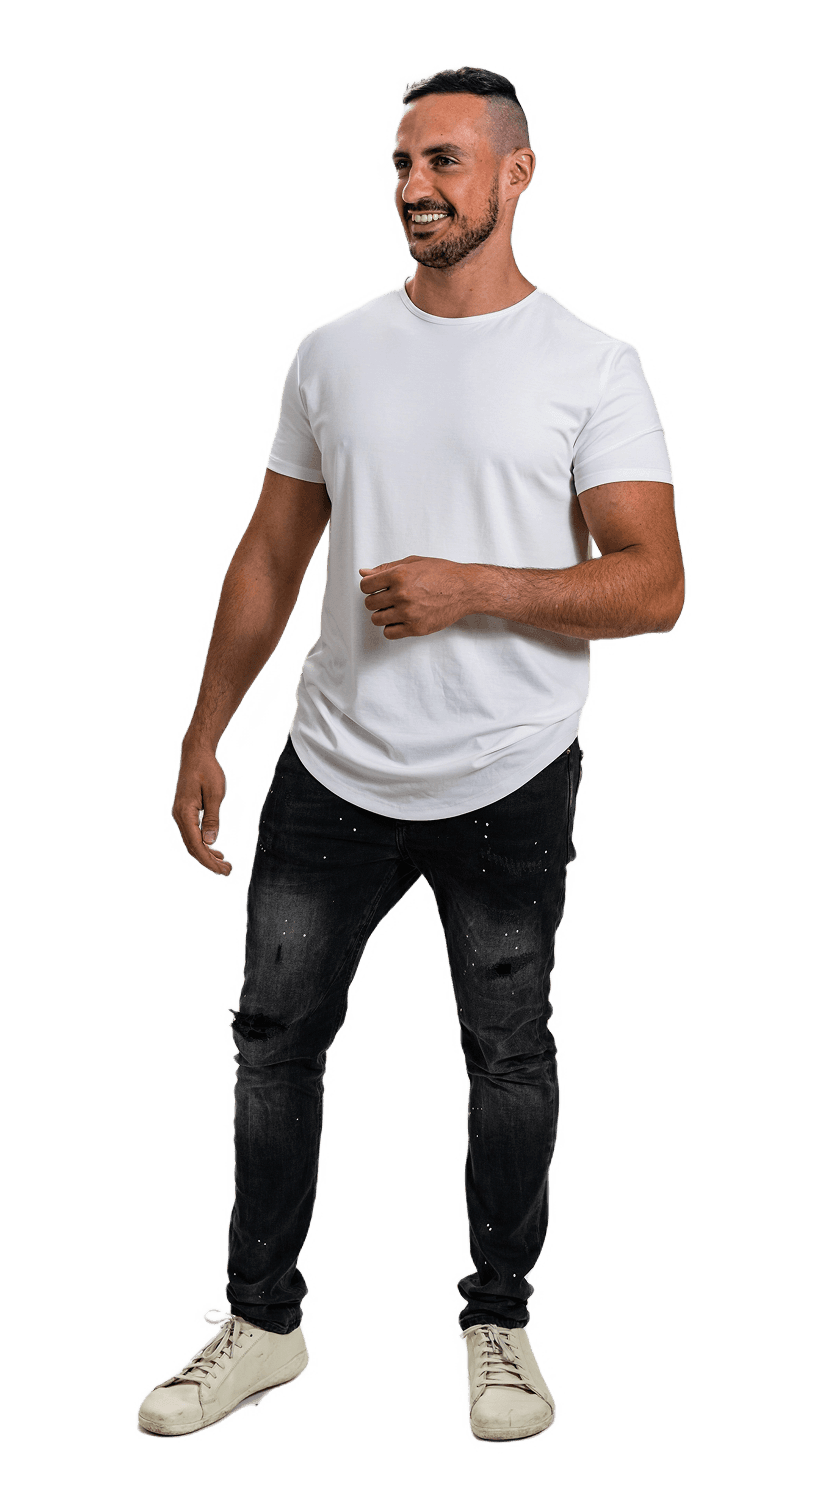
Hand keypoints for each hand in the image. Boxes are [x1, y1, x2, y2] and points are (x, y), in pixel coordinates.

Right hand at [171, 736, 232, 875]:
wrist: (196, 754)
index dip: (209, 860)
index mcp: (185, 813)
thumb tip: (210, 842)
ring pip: (193, 841)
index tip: (222, 870)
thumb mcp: (214, 793)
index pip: (196, 844)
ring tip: (224, 864)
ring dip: (207, 854)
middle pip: (193, 846)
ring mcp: (181, 815)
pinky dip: (204, 844)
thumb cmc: (207, 771)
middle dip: (210, 861)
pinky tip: (215, 850)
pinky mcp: (185, 812)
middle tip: (228, 871)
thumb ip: (212, 818)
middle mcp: (179, 816)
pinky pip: (193, 833)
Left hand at [359, 555, 471, 638]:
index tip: (378, 588)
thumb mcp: (413, 563)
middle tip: (390, 598)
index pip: (365, 585)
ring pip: (377, 619)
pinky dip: (392, 628)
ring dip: (383, 615)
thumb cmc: (441, 573)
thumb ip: (386, 568)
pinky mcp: (416, 628)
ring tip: (397, 609)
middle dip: (377, 600)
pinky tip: (401, 620)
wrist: (465, 589)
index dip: (370, 586)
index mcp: (399, 575)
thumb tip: (363, 572)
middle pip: (370, 603)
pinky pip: (389, 633)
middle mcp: (402, 594)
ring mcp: (409, 613)